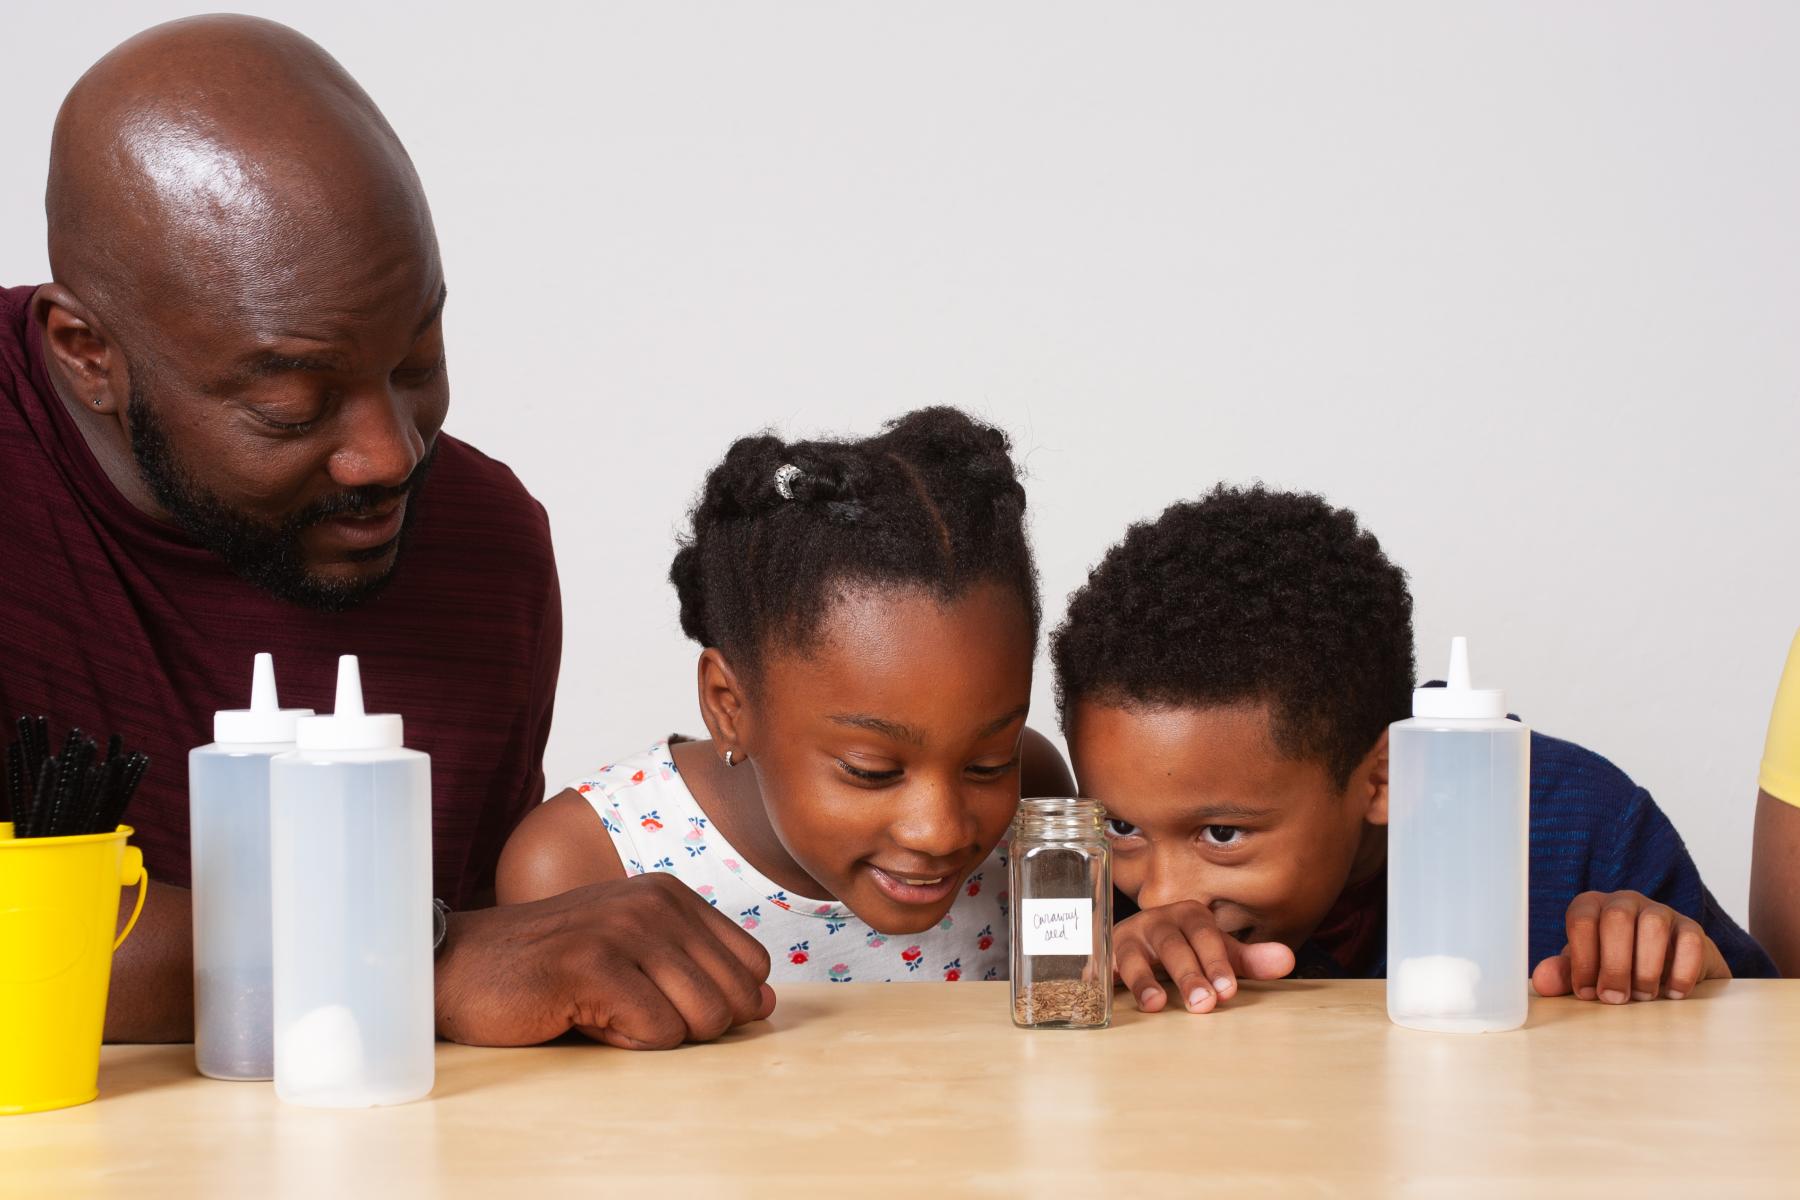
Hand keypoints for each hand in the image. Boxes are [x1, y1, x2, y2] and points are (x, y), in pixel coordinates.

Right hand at [435, 873, 776, 1048]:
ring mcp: (624, 929)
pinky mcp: (594, 966)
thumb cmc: (548, 969)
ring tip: (605, 1010)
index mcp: (670, 894)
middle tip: (629, 1009)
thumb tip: (767, 1002)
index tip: (664, 999)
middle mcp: (655, 902)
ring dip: (656, 1034)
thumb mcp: (632, 954)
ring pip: (703, 1017)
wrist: (459, 967)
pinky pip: (658, 1033)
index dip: (722, 1000)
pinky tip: (584, 1017)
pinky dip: (626, 1043)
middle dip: (691, 1024)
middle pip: (734, 997)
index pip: (753, 964)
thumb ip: (697, 970)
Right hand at [1113, 900, 1295, 1012]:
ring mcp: (1128, 937)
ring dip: (1145, 979)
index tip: (1227, 992)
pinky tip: (1112, 993)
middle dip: (1188, 974)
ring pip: (1135, 955)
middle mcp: (1158, 921)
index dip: (1216, 962)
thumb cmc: (1183, 948)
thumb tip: (1287, 961)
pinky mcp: (1105, 956)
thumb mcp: (1216, 953)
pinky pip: (1104, 965)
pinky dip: (1107, 978)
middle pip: (1173, 945)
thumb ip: (1248, 960)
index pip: (1205, 935)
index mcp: (1189, 916)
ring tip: (1156, 1005)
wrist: (1134, 940)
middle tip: (1202, 1005)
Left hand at [1531, 890, 1729, 1002]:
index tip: (1586, 993)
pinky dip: (1681, 971)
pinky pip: (1690, 941)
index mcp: (1592, 907)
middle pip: (1616, 920)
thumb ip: (1563, 974)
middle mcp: (1624, 902)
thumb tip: (1542, 982)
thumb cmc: (1614, 967)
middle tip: (1614, 999)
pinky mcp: (1692, 928)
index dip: (1582, 959)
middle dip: (1614, 965)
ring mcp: (1660, 911)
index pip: (1581, 920)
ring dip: (1646, 967)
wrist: (1663, 968)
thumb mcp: (1586, 970)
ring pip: (1654, 925)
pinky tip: (1673, 994)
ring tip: (1643, 997)